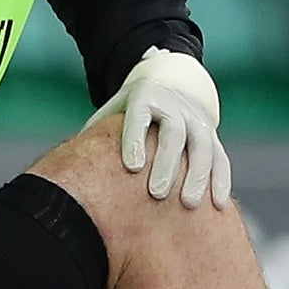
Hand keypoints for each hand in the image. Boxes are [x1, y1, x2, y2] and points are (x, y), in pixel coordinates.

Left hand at [84, 47, 232, 208]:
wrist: (173, 83)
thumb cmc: (133, 108)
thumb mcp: (114, 109)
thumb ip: (97, 133)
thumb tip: (67, 165)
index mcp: (144, 97)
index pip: (139, 116)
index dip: (135, 140)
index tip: (132, 167)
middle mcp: (174, 106)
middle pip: (174, 133)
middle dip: (166, 163)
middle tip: (156, 194)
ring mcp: (197, 119)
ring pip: (202, 146)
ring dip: (197, 175)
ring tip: (187, 204)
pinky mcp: (212, 135)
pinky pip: (220, 158)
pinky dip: (220, 181)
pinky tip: (218, 205)